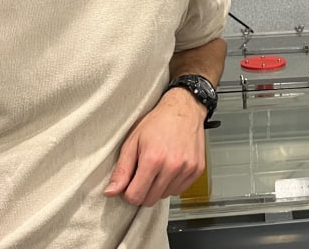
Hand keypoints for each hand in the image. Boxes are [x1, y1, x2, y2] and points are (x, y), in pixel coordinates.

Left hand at [104, 89, 206, 205]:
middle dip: (143, 191)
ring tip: (158, 168)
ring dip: (159, 188)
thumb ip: (122, 169)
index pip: (136, 196)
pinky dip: (172, 184)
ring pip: (165, 196)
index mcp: (153, 159)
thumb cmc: (157, 122)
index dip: (129, 192)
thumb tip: (111, 192)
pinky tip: (170, 168)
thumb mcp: (132, 141)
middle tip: (143, 174)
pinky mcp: (197, 169)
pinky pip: (180, 190)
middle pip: (151, 199)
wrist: (184, 109)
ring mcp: (187, 168)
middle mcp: (172, 166)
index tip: (130, 182)